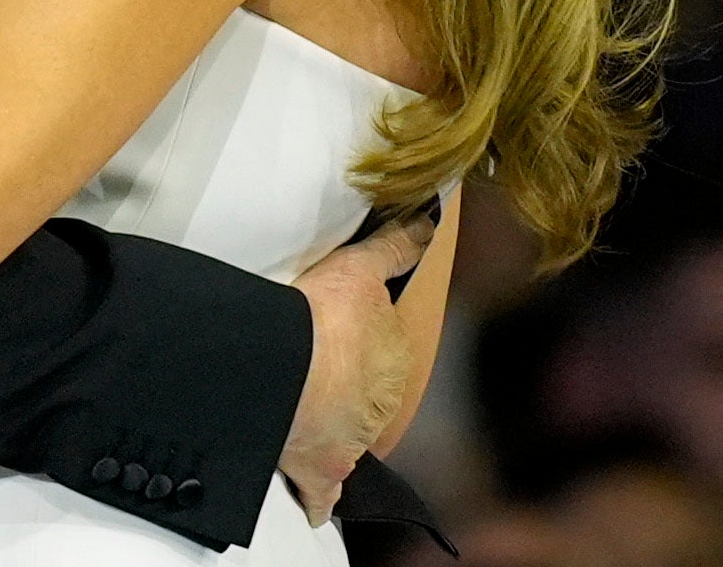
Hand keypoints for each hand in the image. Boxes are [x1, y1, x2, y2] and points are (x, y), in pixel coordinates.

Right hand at [280, 213, 435, 523]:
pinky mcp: (324, 470)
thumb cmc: (326, 318)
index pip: (383, 349)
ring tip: (303, 418)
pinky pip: (325, 492)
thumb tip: (430, 221)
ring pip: (349, 438)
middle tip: (315, 375)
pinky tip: (314, 502)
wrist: (292, 371)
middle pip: (367, 396)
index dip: (362, 341)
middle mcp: (380, 403)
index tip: (341, 337)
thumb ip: (396, 246)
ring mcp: (354, 440)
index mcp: (393, 357)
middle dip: (349, 391)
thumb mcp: (361, 266)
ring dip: (333, 432)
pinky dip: (320, 498)